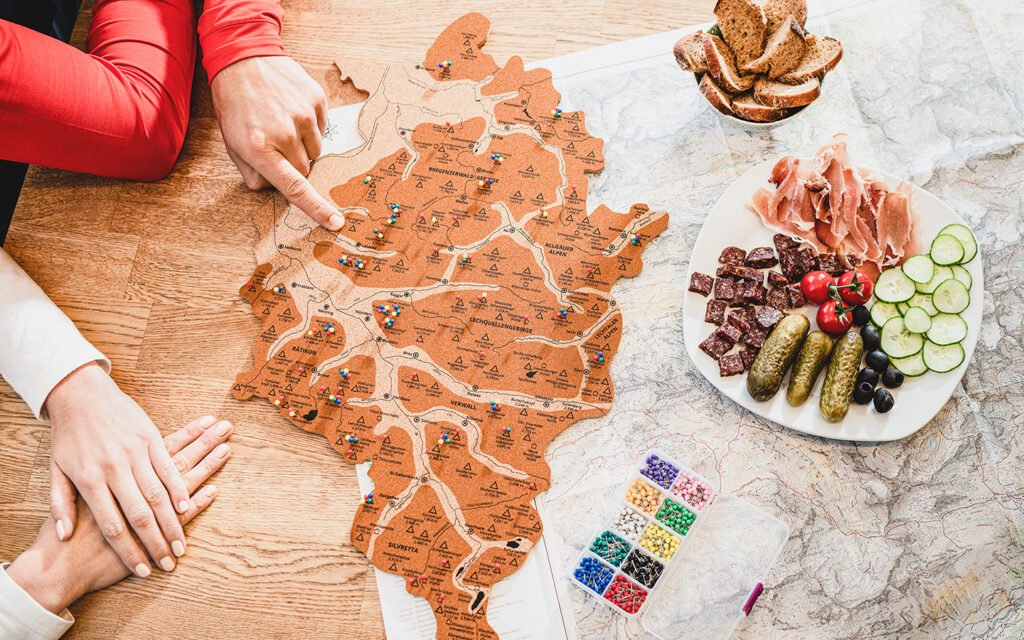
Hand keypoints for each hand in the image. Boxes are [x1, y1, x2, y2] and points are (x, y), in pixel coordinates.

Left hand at [6, 416, 231, 613]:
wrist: (81, 394)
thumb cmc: (68, 436)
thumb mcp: (56, 471)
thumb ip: (60, 504)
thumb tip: (63, 536)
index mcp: (90, 481)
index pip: (113, 526)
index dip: (129, 551)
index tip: (143, 570)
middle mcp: (114, 468)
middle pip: (140, 514)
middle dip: (157, 542)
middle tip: (170, 561)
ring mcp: (135, 452)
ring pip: (158, 494)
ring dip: (173, 521)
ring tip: (182, 542)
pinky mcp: (150, 438)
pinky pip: (169, 468)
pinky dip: (180, 489)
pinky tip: (189, 506)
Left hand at [210, 55, 342, 230]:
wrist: (244, 58)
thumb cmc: (236, 105)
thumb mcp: (233, 144)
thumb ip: (254, 174)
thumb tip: (277, 189)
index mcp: (260, 148)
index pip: (294, 187)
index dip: (317, 209)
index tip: (336, 223)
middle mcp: (284, 133)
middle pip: (305, 169)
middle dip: (294, 164)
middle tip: (275, 144)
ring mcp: (303, 116)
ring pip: (316, 151)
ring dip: (303, 145)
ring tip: (283, 124)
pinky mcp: (316, 101)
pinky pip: (322, 129)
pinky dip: (310, 126)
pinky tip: (291, 111)